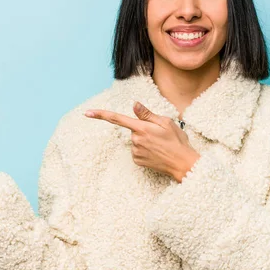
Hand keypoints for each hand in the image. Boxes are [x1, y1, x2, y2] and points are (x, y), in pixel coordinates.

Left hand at [84, 101, 199, 181]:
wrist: (183, 164)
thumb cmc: (177, 141)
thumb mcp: (166, 123)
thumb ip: (147, 114)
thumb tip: (134, 105)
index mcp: (142, 128)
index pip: (117, 119)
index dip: (100, 115)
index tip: (87, 113)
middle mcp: (136, 140)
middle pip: (134, 130)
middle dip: (144, 130)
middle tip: (161, 136)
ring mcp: (135, 152)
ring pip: (136, 140)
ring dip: (145, 140)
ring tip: (161, 145)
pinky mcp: (137, 161)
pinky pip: (137, 151)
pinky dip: (145, 150)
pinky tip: (157, 153)